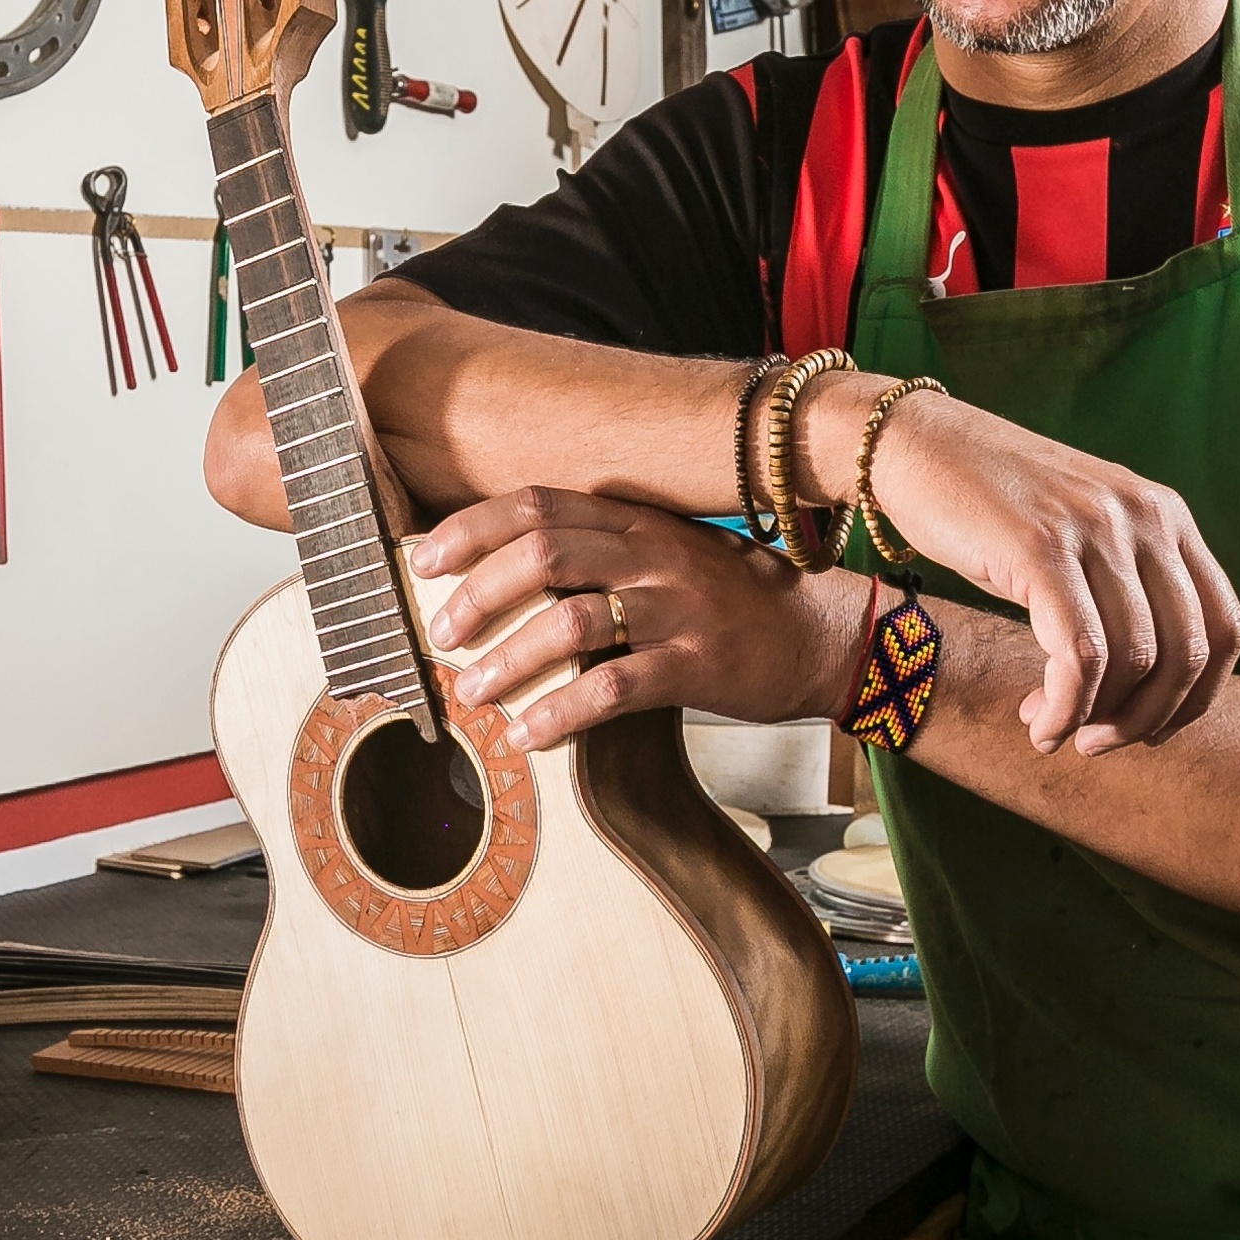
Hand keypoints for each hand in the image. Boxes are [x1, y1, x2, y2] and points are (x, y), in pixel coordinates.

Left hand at [414, 488, 868, 754]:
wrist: (816, 633)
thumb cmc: (726, 597)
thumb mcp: (661, 551)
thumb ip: (597, 548)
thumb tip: (503, 567)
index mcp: (634, 520)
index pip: (535, 505)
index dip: (471, 528)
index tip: (423, 559)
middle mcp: (650, 555)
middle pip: (542, 554)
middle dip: (478, 594)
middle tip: (442, 634)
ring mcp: (675, 609)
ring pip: (571, 623)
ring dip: (508, 659)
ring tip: (472, 692)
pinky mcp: (695, 665)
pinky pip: (614, 689)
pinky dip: (560, 713)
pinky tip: (529, 735)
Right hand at [842, 385, 1239, 754]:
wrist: (915, 443)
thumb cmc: (988, 503)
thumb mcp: (1080, 532)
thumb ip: (1123, 584)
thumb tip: (1147, 687)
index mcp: (1164, 514)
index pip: (1225, 627)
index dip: (1197, 699)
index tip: (1150, 731)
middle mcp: (1142, 517)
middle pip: (1187, 654)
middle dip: (1146, 720)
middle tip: (1097, 744)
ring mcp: (1093, 528)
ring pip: (1133, 661)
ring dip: (1096, 720)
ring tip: (1053, 731)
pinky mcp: (1039, 548)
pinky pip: (1079, 655)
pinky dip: (1064, 709)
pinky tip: (1038, 726)